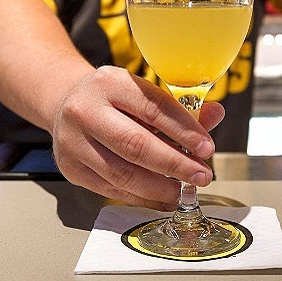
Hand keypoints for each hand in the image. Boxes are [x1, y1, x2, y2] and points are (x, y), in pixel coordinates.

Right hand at [51, 66, 223, 209]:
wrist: (66, 104)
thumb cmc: (113, 100)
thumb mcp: (143, 93)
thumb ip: (180, 108)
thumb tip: (216, 114)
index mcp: (109, 83)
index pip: (153, 107)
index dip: (184, 130)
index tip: (207, 148)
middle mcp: (86, 110)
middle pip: (135, 144)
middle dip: (175, 164)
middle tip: (202, 175)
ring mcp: (74, 141)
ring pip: (122, 173)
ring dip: (159, 187)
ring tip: (182, 190)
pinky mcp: (70, 168)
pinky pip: (111, 189)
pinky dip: (141, 198)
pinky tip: (161, 197)